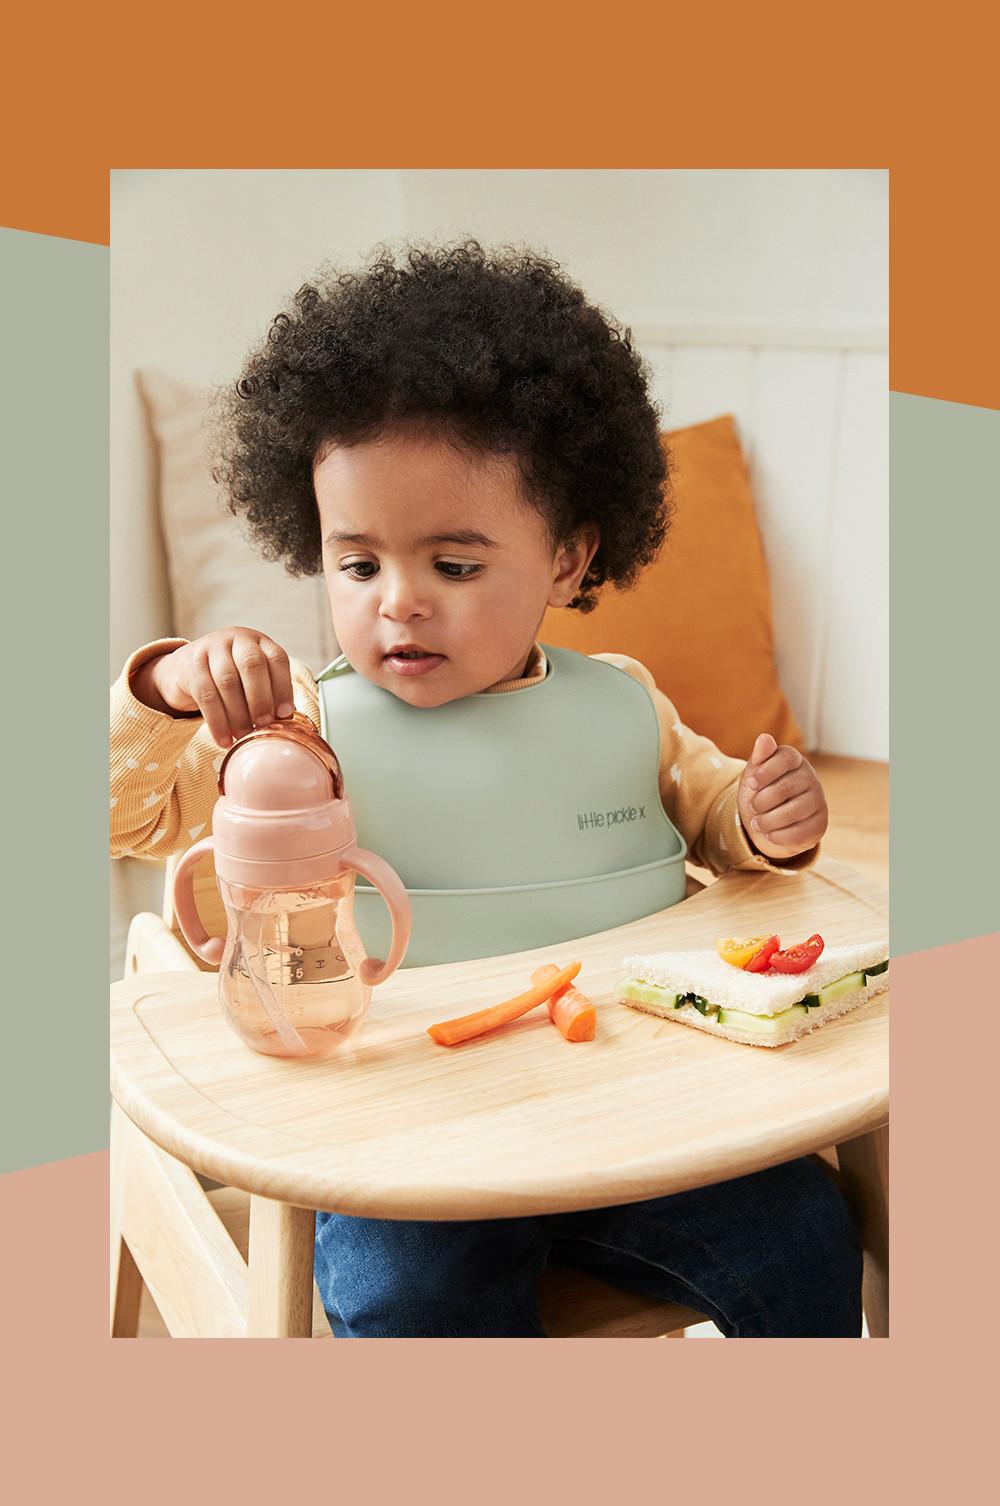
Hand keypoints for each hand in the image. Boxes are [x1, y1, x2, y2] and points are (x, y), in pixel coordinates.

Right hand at [131, 628, 294, 748]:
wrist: (186, 667)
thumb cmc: (229, 676)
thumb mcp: (251, 677)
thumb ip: (268, 692)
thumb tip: (285, 721)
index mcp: (259, 642)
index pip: (277, 659)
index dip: (283, 687)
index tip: (285, 714)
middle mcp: (237, 639)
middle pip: (252, 665)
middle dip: (260, 699)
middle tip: (263, 725)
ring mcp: (212, 648)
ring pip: (228, 681)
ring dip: (238, 714)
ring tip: (243, 736)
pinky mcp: (191, 664)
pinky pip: (205, 695)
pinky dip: (216, 721)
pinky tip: (223, 739)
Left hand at [737, 733, 827, 860]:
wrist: (768, 822)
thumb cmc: (759, 792)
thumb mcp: (753, 775)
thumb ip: (759, 758)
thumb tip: (764, 738)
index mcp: (793, 760)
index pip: (786, 757)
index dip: (766, 770)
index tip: (750, 783)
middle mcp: (810, 777)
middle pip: (786, 788)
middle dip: (762, 801)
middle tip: (752, 808)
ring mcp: (818, 800)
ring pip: (793, 812)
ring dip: (768, 821)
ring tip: (756, 824)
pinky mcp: (820, 822)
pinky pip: (800, 832)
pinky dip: (779, 836)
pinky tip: (769, 834)